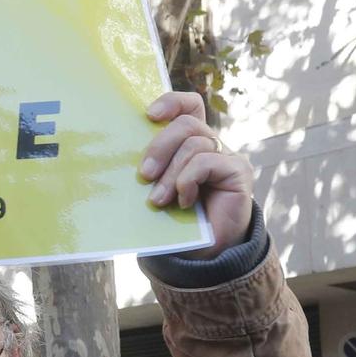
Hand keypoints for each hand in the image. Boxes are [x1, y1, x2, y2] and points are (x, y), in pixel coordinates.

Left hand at [139, 92, 254, 255]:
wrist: (203, 253)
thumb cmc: (175, 219)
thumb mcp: (156, 187)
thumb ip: (150, 167)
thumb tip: (117, 150)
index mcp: (191, 142)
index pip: (189, 106)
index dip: (172, 102)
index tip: (149, 115)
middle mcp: (211, 145)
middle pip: (186, 124)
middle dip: (159, 146)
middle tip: (143, 175)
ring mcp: (226, 156)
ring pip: (194, 144)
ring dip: (170, 174)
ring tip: (159, 200)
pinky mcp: (238, 171)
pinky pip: (206, 162)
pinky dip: (188, 181)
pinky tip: (185, 202)